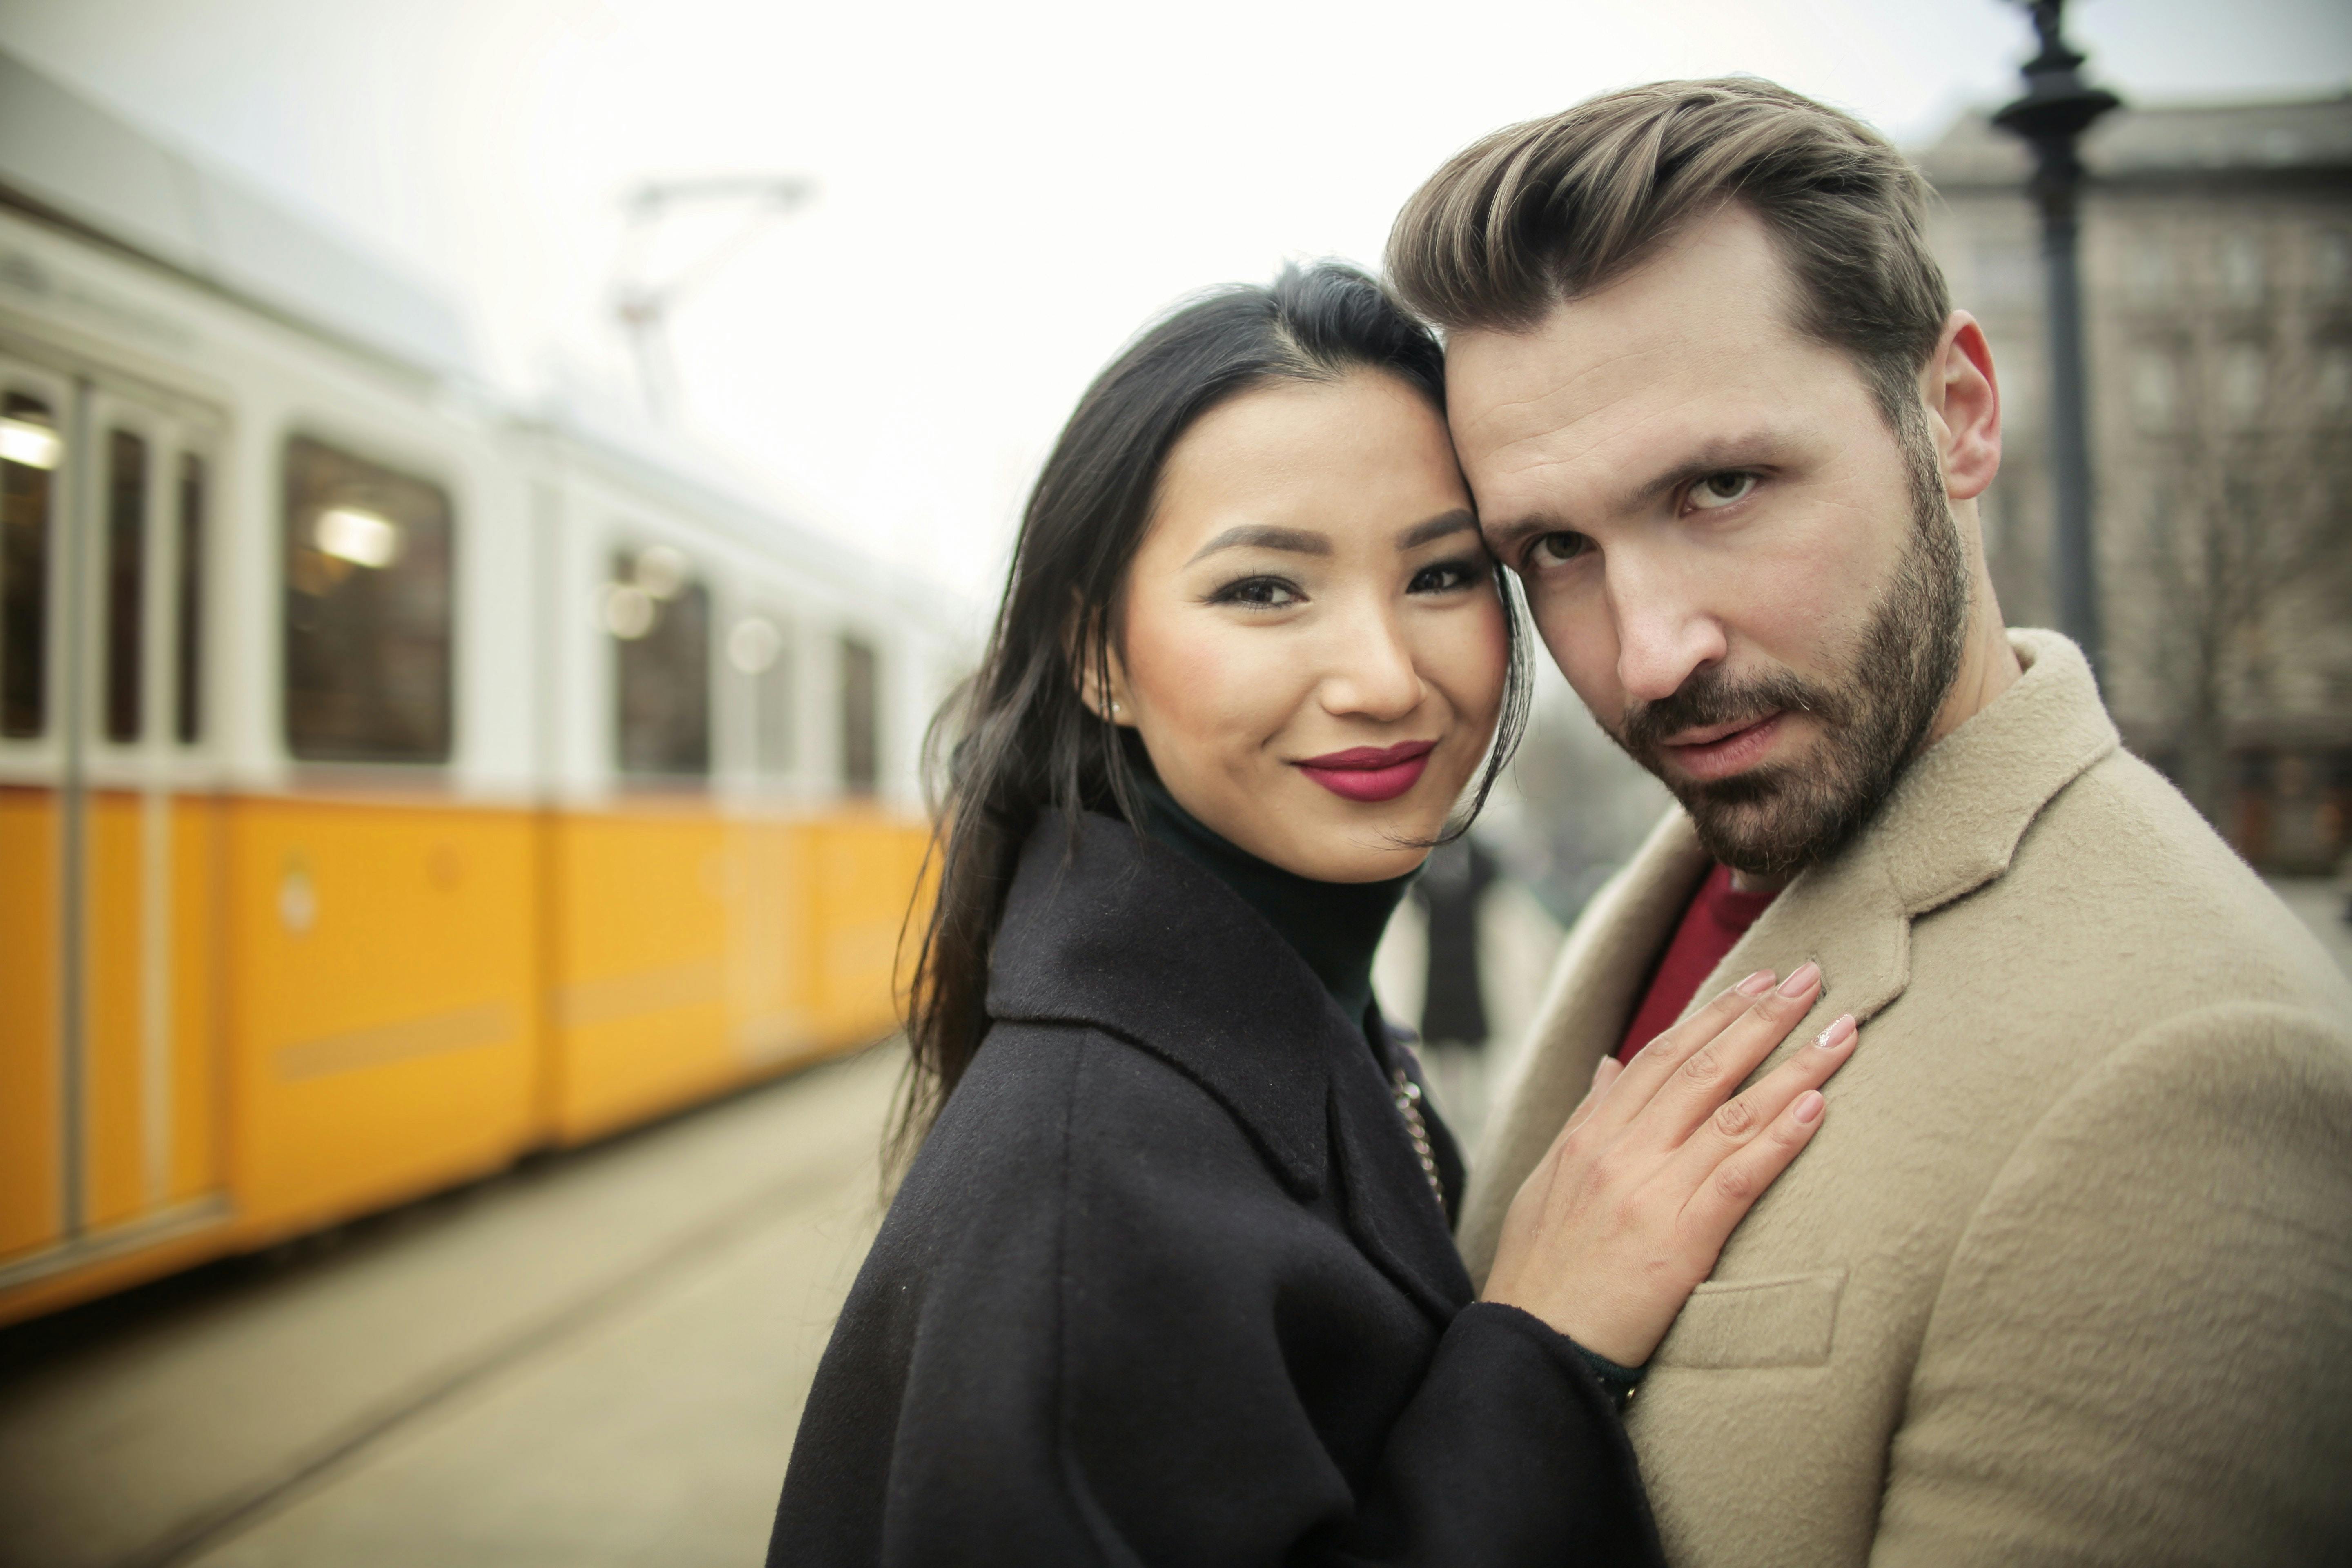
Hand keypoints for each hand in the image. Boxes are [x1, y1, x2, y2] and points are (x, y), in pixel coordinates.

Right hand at [1482, 963, 1856, 1366]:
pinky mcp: (1679, 1241)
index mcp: (1591, 1134)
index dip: (1715, 1013)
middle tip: (1812, 978)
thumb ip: (1587, 1119)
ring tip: (1839, 1031)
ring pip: (1733, 1112)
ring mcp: (1649, 1191)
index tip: (1760, 982)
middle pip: (1704, 1068)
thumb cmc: (1542, 1270)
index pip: (1663, 1055)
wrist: (1533, 1346)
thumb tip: (1612, 1064)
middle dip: (1763, 1017)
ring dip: (1793, 1067)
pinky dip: (1781, 1138)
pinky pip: (1739, 1177)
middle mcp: (1620, 1151)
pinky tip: (1818, 1106)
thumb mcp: (1549, 1181)